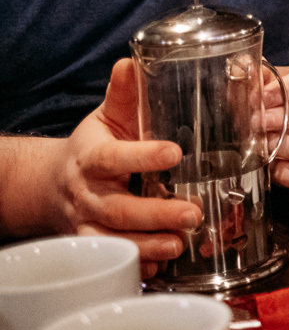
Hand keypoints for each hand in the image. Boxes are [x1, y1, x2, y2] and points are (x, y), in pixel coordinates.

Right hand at [48, 59, 202, 273]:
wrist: (54, 186)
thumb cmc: (94, 147)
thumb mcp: (106, 117)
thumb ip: (124, 94)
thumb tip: (132, 61)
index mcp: (93, 158)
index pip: (114, 158)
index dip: (142, 157)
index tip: (174, 154)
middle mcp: (88, 195)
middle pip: (118, 210)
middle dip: (155, 215)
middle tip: (192, 213)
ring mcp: (88, 225)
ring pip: (114, 242)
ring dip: (148, 245)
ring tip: (181, 242)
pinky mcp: (95, 246)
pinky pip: (113, 263)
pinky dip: (137, 267)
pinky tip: (163, 264)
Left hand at [261, 61, 288, 189]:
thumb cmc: (286, 100)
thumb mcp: (274, 81)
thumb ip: (257, 77)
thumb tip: (238, 71)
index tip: (262, 96)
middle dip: (287, 119)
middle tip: (258, 122)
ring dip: (285, 147)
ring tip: (262, 143)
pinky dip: (287, 173)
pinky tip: (272, 162)